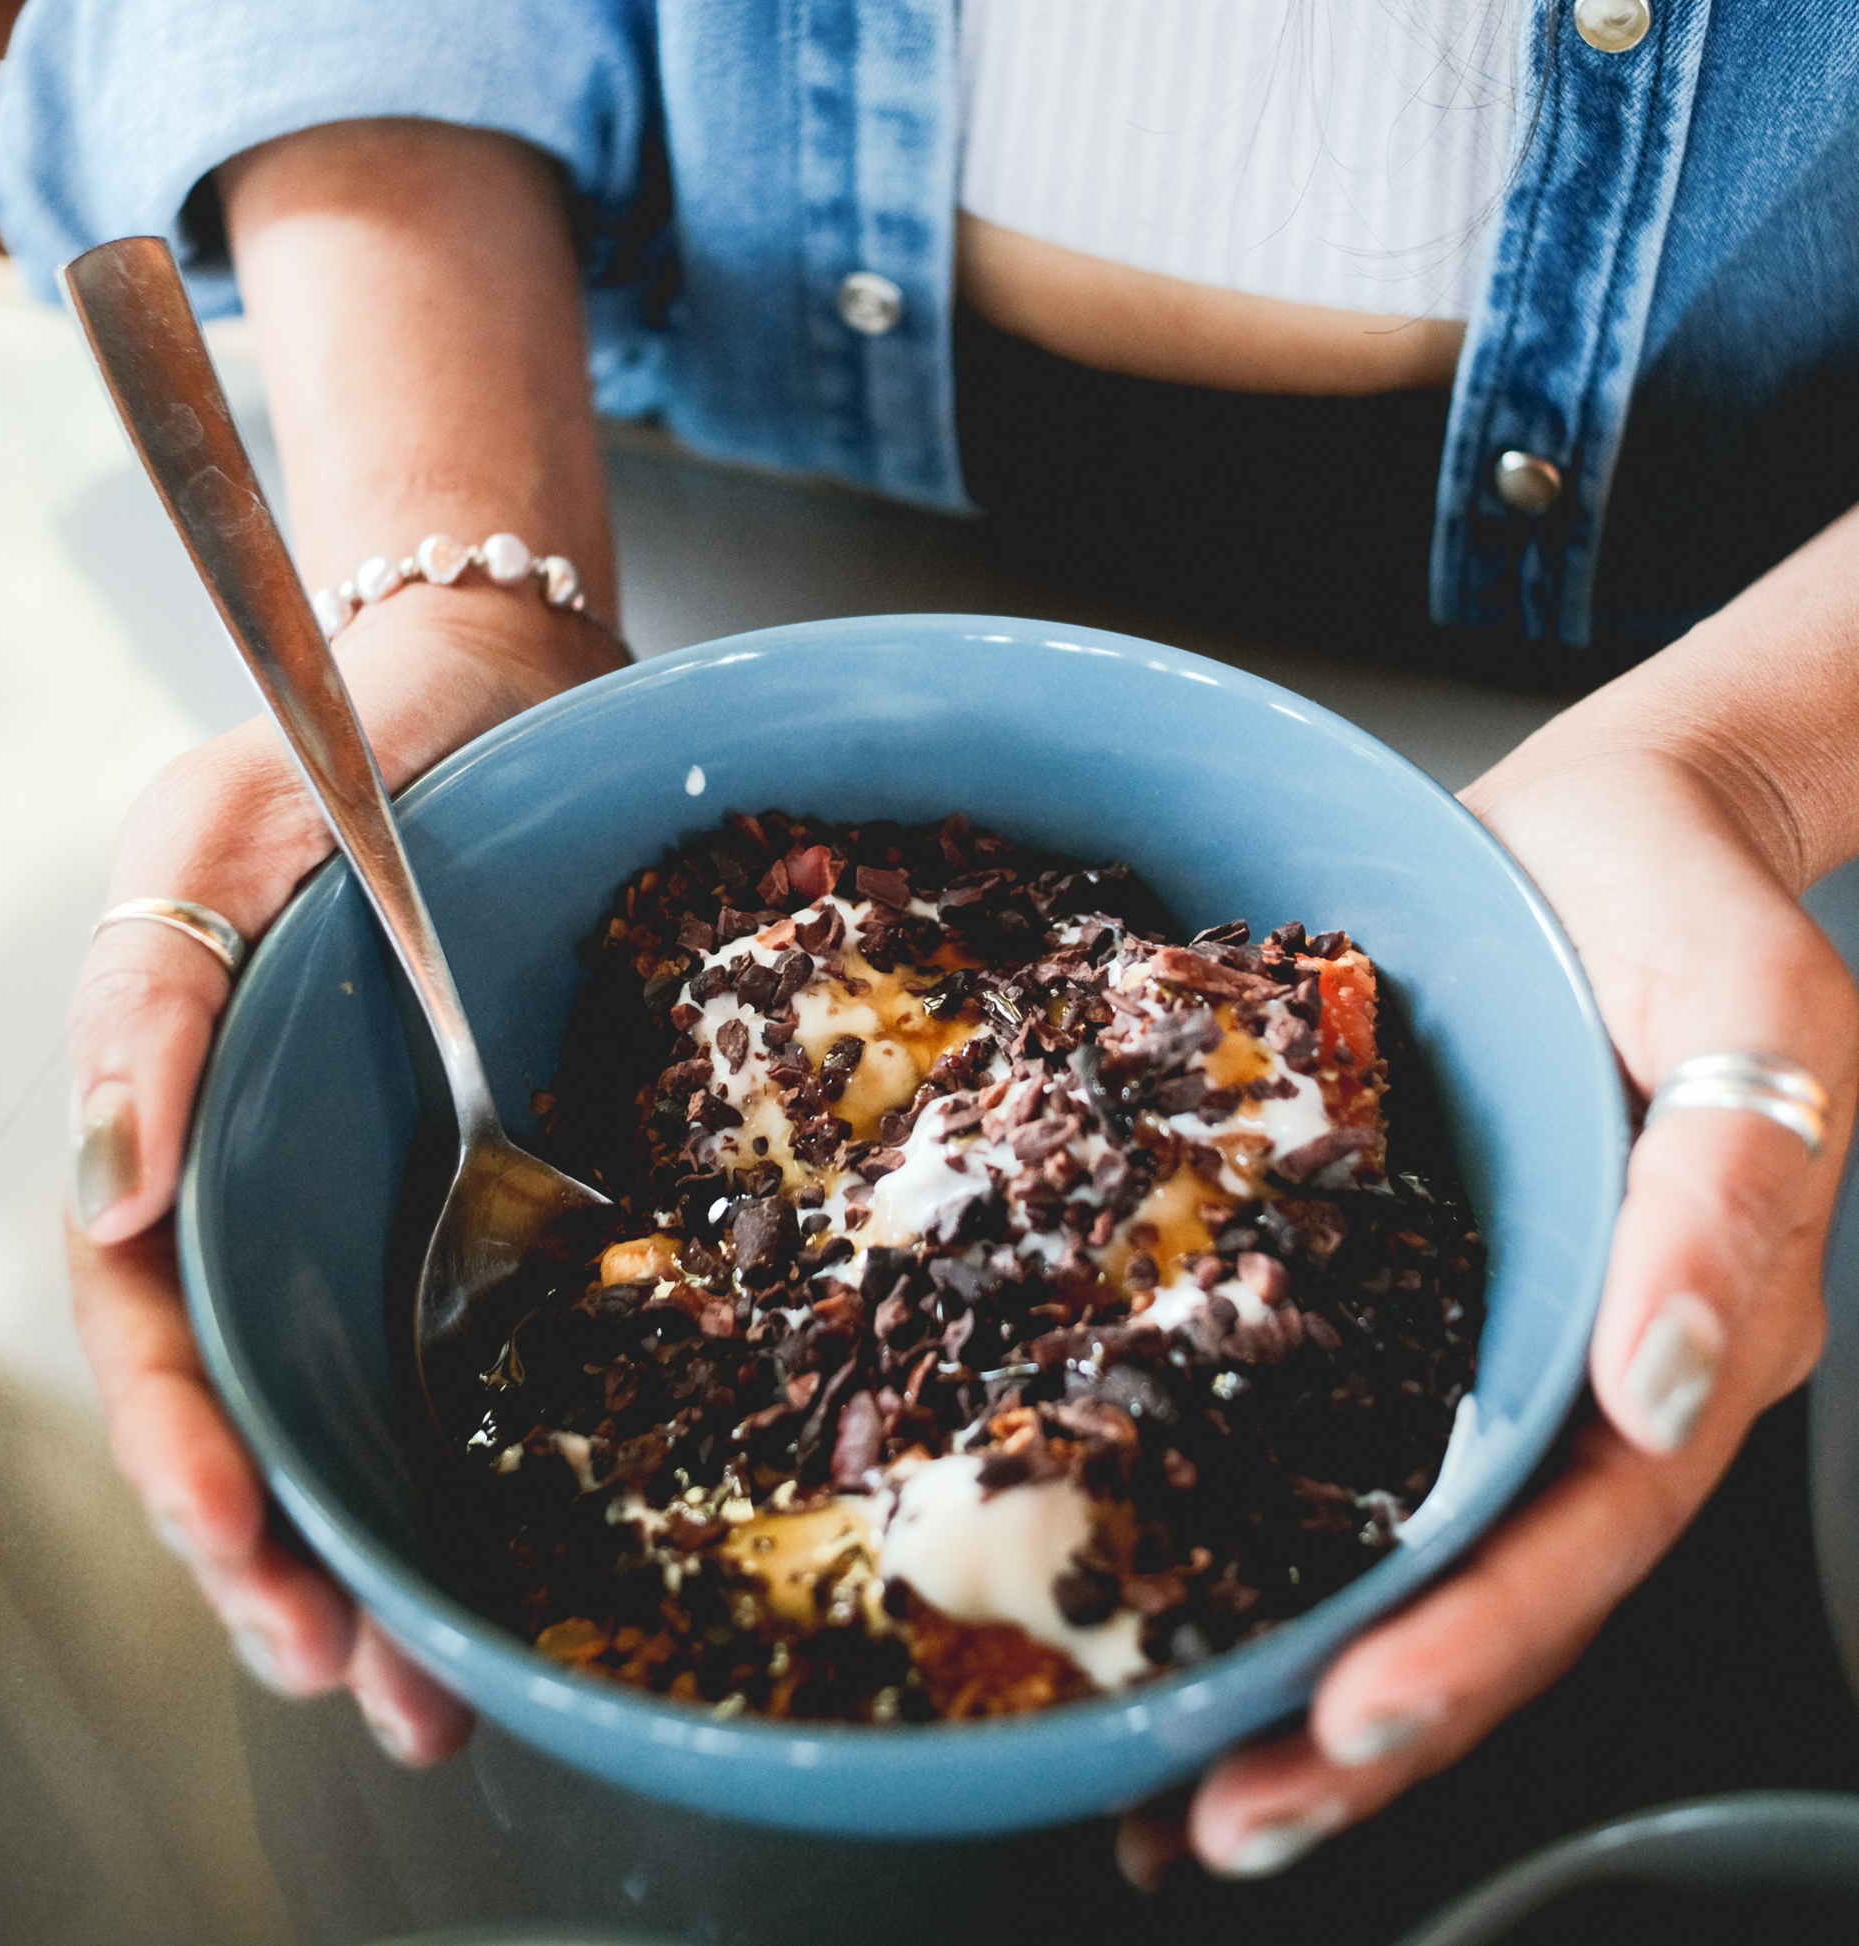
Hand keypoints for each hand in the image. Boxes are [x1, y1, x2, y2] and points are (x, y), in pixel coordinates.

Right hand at [67, 592, 621, 1759]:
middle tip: (365, 1685)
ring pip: (366, 1405)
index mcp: (182, 1141)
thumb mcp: (203, 843)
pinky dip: (497, 1444)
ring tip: (441, 1691)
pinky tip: (534, 1542)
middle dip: (292, 1564)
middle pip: (261, 1411)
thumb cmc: (324, 756)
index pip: (158, 1335)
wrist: (490, 697)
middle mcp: (277, 1194)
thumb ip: (141, 1007)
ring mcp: (382, 1196)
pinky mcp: (489, 1179)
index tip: (249, 1558)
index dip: (190, 1458)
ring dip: (393, 1551)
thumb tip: (108, 1206)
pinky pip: (483, 1329)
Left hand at [1120, 729, 1858, 1885]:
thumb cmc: (1680, 905)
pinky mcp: (1407, 1295)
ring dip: (1303, 1680)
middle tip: (1221, 1817)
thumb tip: (1671, 1391)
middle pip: (1487, 1591)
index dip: (1476, 1641)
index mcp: (1677, 1334)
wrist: (1607, 827)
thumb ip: (1728, 1203)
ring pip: (1408, 1554)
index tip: (1355, 1715)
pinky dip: (1262, 1541)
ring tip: (1172, 1785)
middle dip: (1363, 1723)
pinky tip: (1172, 1609)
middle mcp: (1582, 1371)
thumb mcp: (1750, 1019)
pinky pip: (1341, 1443)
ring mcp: (1489, 1343)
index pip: (1583, 1534)